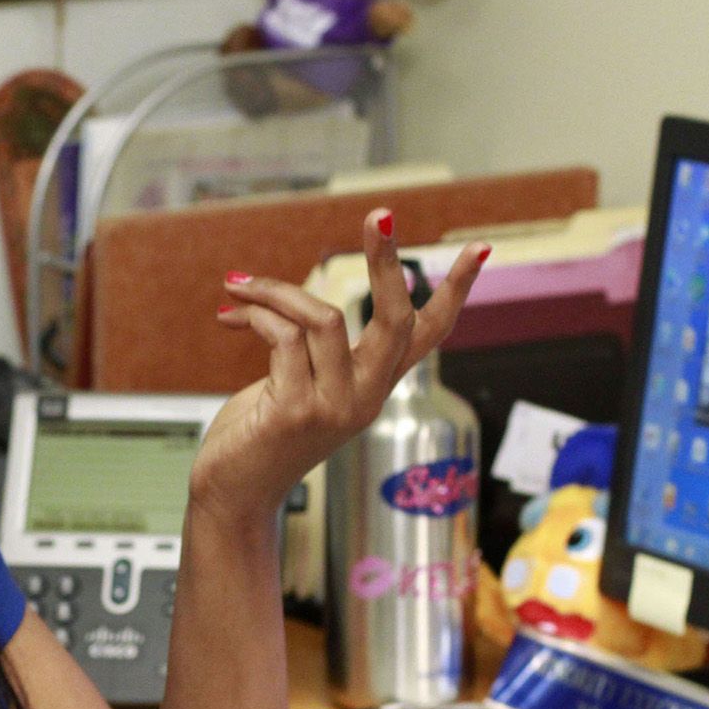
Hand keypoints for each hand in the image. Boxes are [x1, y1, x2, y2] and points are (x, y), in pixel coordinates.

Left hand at [193, 207, 486, 523]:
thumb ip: (305, 348)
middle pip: (396, 318)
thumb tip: (285, 297)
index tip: (479, 251)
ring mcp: (336, 407)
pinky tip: (229, 318)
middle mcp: (365, 397)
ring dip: (275, 291)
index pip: (427, 335)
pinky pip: (283, 338)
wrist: (231, 495)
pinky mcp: (297, 411)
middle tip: (379, 213)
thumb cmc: (257, 437)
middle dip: (387, 261)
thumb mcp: (293, 382)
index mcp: (372, 386)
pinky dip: (254, 315)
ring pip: (324, 317)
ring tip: (237, 286)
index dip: (454, 292)